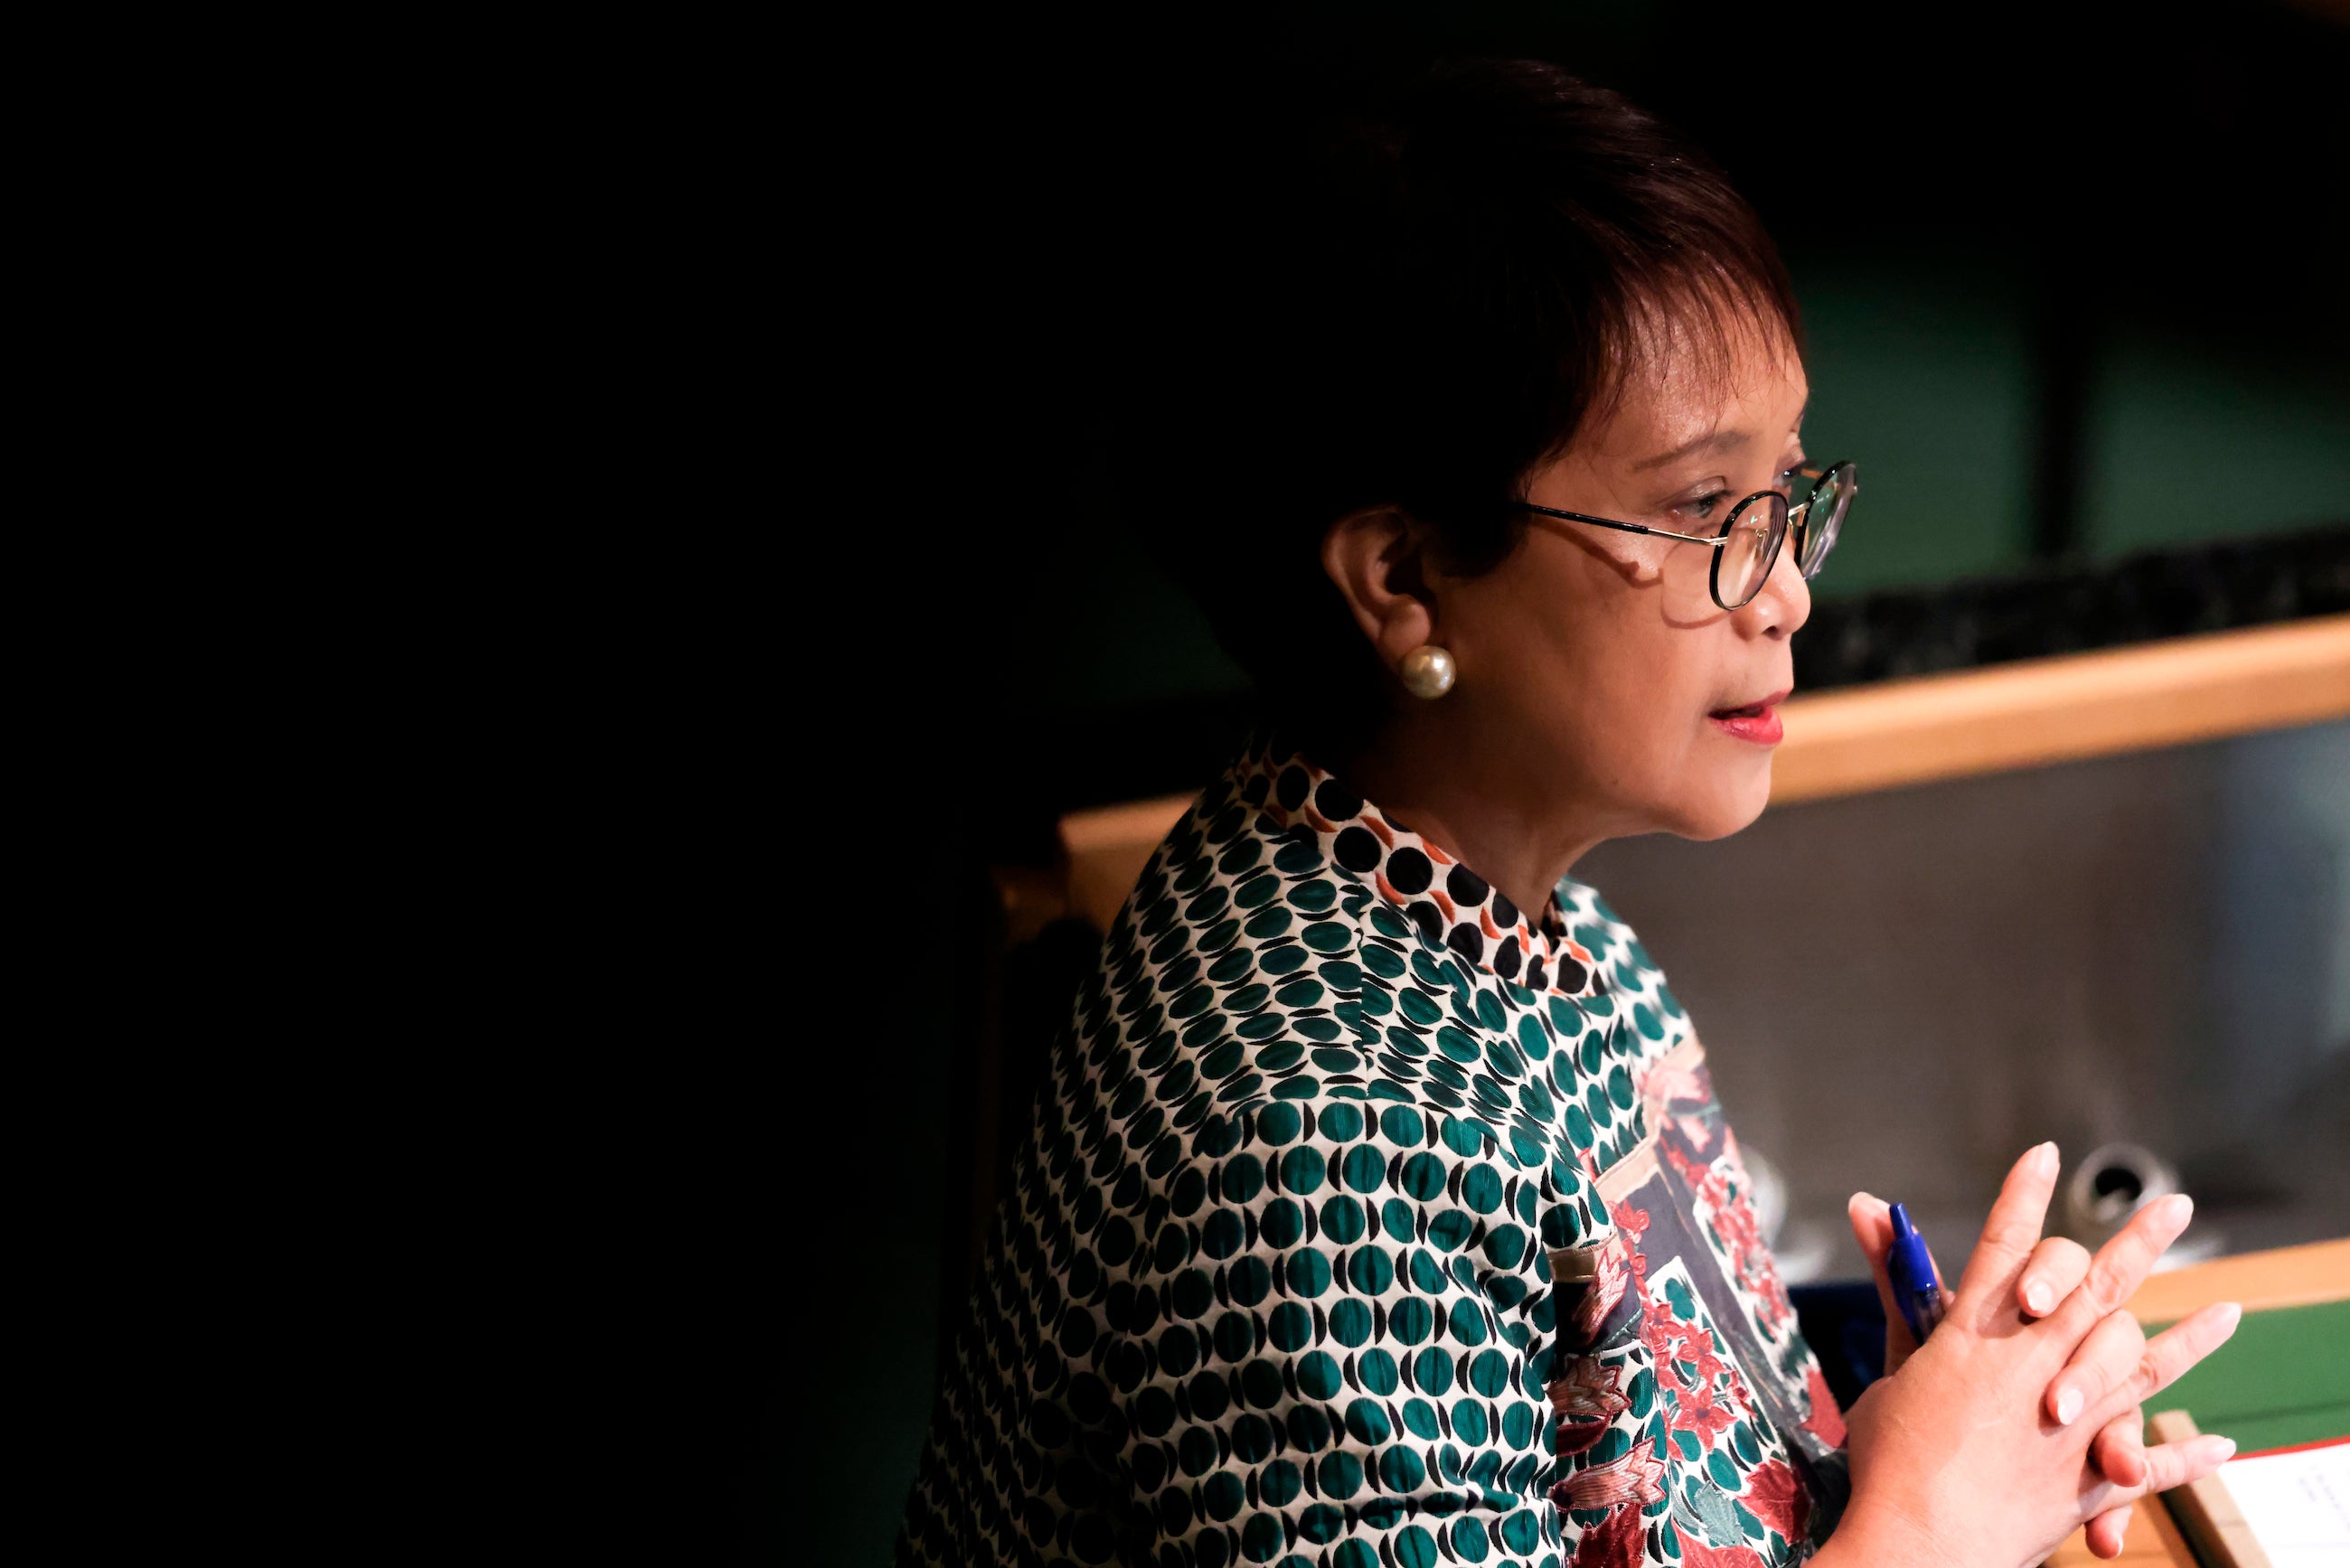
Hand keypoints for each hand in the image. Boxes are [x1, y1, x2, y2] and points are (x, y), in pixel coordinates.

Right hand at [1818, 1144, 2241, 1567]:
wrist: (1921, 1542)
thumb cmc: (1892, 1458)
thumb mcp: (1891, 1366)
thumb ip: (1898, 1292)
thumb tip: (1868, 1208)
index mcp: (1973, 1336)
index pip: (2003, 1245)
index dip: (2023, 1196)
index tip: (2044, 1153)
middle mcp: (2032, 1365)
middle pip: (2093, 1288)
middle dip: (2138, 1241)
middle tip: (2172, 1206)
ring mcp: (2071, 1419)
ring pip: (2142, 1364)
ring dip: (2191, 1336)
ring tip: (2229, 1310)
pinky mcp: (2089, 1476)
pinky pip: (2152, 1462)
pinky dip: (2185, 1455)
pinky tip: (2219, 1442)